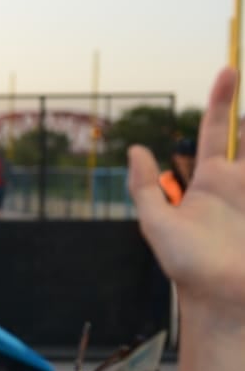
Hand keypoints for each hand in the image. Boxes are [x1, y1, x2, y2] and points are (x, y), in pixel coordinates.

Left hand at [129, 68, 244, 324]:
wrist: (220, 302)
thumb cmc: (188, 267)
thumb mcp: (156, 225)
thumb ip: (145, 188)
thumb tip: (136, 148)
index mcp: (213, 181)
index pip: (218, 131)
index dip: (221, 101)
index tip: (227, 69)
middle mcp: (243, 184)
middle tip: (238, 72)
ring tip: (242, 164)